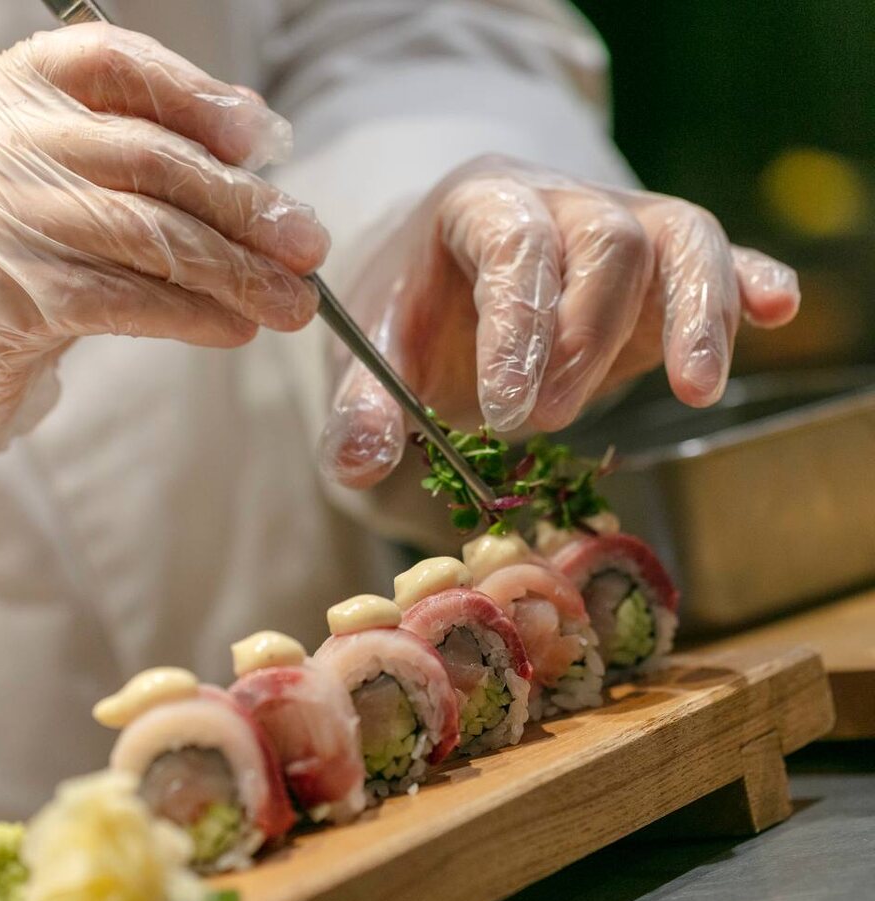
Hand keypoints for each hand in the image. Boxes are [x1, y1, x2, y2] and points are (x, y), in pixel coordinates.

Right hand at [0, 24, 328, 457]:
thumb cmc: (8, 261)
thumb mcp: (60, 188)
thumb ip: (137, 157)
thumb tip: (255, 146)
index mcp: (2, 92)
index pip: (110, 64)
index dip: (196, 95)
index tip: (262, 137)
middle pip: (146, 158)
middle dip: (242, 204)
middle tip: (308, 244)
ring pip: (143, 234)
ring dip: (234, 271)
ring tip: (291, 303)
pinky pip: (120, 301)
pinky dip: (190, 315)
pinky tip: (234, 328)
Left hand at [320, 155, 798, 486]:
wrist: (454, 283)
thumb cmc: (418, 318)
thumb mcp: (376, 359)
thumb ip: (361, 407)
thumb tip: (358, 464)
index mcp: (479, 206)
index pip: (514, 242)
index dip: (520, 324)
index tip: (509, 412)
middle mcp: (559, 201)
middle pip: (605, 239)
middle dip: (584, 338)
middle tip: (543, 422)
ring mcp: (622, 225)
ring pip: (679, 237)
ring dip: (692, 315)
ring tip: (694, 390)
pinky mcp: (666, 265)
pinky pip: (718, 256)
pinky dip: (746, 286)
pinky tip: (776, 311)